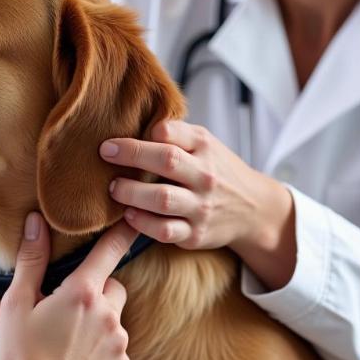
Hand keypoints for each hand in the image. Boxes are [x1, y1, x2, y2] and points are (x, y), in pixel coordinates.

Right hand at [0, 212, 134, 359]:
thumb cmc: (19, 357)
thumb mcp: (17, 305)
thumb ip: (30, 260)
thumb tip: (36, 222)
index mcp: (82, 293)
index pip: (109, 251)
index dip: (122, 232)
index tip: (134, 220)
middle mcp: (108, 314)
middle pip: (112, 286)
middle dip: (94, 290)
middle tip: (64, 307)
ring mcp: (118, 342)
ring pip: (113, 317)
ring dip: (97, 320)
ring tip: (65, 339)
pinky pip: (115, 346)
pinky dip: (101, 347)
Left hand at [99, 119, 296, 288]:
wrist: (254, 208)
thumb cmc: (216, 169)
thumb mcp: (205, 143)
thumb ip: (175, 134)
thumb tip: (131, 124)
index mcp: (205, 147)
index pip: (170, 132)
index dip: (142, 134)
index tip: (113, 141)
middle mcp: (205, 175)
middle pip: (166, 161)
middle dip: (131, 155)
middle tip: (105, 154)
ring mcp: (201, 206)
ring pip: (163, 199)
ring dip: (132, 193)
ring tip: (114, 188)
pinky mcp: (196, 234)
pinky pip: (165, 231)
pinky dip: (143, 224)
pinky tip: (129, 216)